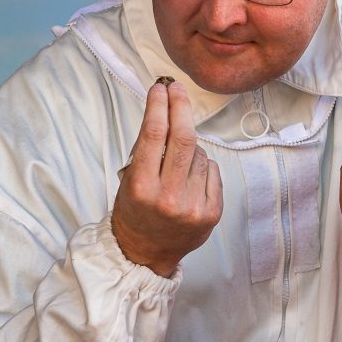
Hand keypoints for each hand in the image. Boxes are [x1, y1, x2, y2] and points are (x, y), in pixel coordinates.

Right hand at [112, 80, 222, 275]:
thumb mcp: (130, 179)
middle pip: (183, 137)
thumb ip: (147, 149)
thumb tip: (163, 108)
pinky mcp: (212, 212)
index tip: (160, 88)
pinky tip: (189, 179)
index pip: (153, 134)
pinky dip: (201, 166)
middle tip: (177, 89)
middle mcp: (168, 197)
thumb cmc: (135, 211)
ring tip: (175, 164)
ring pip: (199, 153)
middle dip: (181, 106)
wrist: (145, 253)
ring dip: (189, 146)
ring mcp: (193, 206)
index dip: (158, 105)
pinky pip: (211, 170)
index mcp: (141, 187)